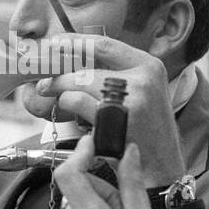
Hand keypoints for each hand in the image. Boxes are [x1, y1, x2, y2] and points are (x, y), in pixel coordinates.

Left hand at [35, 36, 186, 186]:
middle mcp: (143, 77)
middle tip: (45, 83)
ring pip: (79, 83)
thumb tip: (74, 64)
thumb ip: (117, 75)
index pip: (105, 44)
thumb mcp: (143, 93)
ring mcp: (131, 98)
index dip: (75, 42)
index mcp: (149, 65)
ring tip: (59, 101)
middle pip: (87, 67)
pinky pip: (78, 103)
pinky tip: (72, 117)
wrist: (163, 167)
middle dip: (60, 76)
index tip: (56, 43)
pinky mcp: (116, 118)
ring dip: (61, 93)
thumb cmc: (148, 132)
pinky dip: (67, 107)